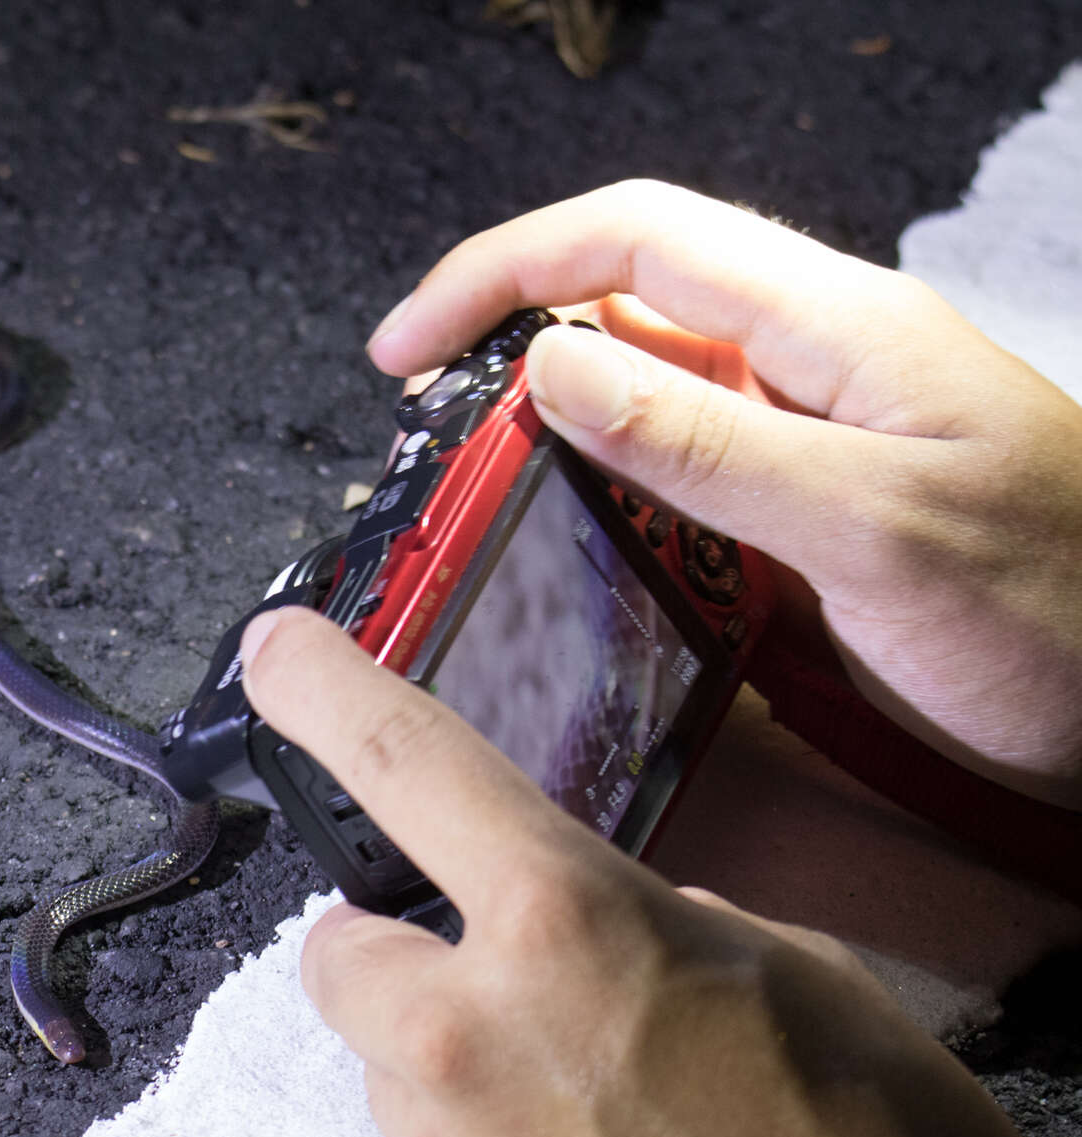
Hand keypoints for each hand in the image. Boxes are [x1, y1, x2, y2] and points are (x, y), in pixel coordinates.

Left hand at [239, 605, 1081, 1136]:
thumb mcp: (802, 977)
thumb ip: (662, 925)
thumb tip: (619, 922)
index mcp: (565, 926)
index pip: (407, 765)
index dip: (327, 690)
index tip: (275, 655)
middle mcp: (473, 1035)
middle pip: (340, 952)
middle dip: (399, 951)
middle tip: (495, 974)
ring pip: (388, 1068)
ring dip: (453, 1062)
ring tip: (593, 1102)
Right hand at [365, 179, 1081, 807]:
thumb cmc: (1063, 613)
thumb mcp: (877, 527)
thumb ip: (712, 444)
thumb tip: (553, 367)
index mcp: (839, 329)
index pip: (637, 240)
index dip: (503, 273)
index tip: (404, 348)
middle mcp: (812, 366)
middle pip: (623, 305)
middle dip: (504, 344)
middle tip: (418, 429)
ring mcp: (805, 438)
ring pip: (639, 391)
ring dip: (541, 427)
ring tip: (465, 489)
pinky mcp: (800, 512)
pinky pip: (673, 475)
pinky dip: (595, 496)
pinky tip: (558, 542)